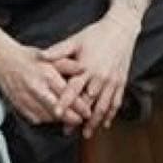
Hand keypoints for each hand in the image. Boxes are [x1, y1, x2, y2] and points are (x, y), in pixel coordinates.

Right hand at [0, 37, 89, 127]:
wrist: (1, 58)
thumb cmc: (27, 57)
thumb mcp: (49, 56)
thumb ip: (67, 64)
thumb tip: (84, 68)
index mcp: (47, 75)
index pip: (67, 95)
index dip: (79, 106)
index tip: (88, 112)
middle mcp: (37, 89)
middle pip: (58, 110)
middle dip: (72, 118)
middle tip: (81, 120)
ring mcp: (26, 99)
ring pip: (47, 117)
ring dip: (60, 120)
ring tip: (70, 120)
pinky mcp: (19, 105)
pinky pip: (36, 118)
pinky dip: (46, 119)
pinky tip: (52, 116)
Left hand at [39, 12, 138, 137]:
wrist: (121, 29)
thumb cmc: (96, 34)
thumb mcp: (75, 40)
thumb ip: (58, 50)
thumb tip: (41, 56)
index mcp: (87, 67)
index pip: (73, 88)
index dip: (64, 102)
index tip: (57, 113)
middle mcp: (100, 77)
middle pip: (87, 103)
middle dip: (78, 118)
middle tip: (67, 131)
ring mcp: (112, 81)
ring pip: (103, 106)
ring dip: (94, 122)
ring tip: (86, 133)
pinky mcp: (121, 82)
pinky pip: (116, 102)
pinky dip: (111, 114)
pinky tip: (105, 123)